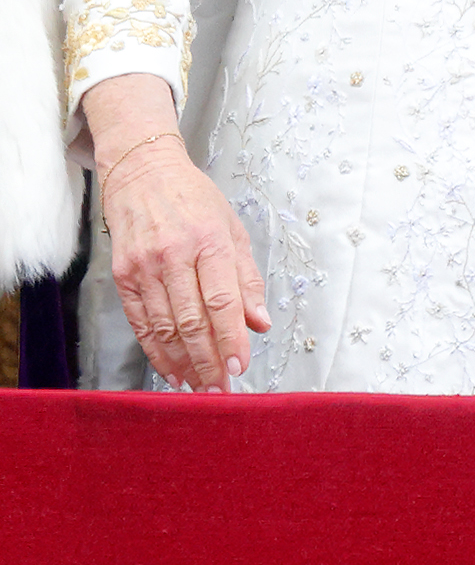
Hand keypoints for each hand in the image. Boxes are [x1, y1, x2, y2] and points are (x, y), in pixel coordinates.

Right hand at [102, 132, 268, 391]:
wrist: (142, 174)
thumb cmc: (195, 201)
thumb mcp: (233, 229)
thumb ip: (247, 279)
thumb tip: (261, 323)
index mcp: (210, 242)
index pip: (223, 301)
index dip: (231, 339)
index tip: (240, 368)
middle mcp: (174, 256)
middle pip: (192, 321)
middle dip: (208, 361)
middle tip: (220, 391)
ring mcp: (144, 267)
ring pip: (165, 327)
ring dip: (184, 363)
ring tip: (200, 387)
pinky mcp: (123, 276)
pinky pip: (141, 322)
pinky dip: (156, 351)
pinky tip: (172, 370)